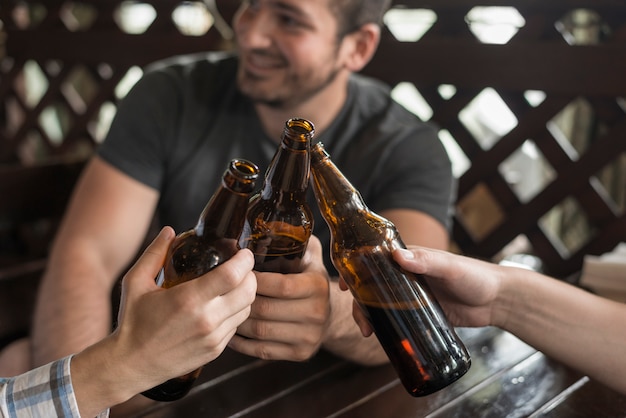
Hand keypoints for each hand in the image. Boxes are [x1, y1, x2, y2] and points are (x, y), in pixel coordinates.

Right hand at [72, 227, 256, 415]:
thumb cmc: (133, 322)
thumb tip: (169, 230)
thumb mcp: (135, 282)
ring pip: (247, 309)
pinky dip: (236, 312)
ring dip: (246, 294)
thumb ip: (154, 254)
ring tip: (234, 285)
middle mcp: (206, 320)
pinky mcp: (215, 351)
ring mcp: (213, 338)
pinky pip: (237, 326)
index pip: (234, 275)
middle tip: (242, 267)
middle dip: (250, 275)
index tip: (243, 253)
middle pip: (249, 291)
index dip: (245, 260)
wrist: (131, 365)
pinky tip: (223, 306)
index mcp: (189, 299)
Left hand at [228, 235, 330, 360]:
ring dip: (236, 321)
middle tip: (222, 293)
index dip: (254, 280)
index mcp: (317, 285)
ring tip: (222, 310)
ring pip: (261, 331)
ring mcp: (310, 337)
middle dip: (240, 301)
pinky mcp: (300, 354)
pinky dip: (241, 342)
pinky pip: (262, 351)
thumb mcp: (308, 252)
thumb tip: (265, 224)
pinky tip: (230, 330)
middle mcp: (317, 313)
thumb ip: (292, 237)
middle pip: (266, 310)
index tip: (237, 273)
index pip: (280, 285)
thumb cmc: (308, 276)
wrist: (329, 314)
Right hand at [341, 246, 501, 336]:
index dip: (357, 271)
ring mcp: (413, 296)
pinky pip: (398, 320)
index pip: (376, 262)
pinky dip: (386, 327)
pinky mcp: (421, 314)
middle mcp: (407, 276)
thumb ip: (427, 261)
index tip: (344, 283)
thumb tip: (399, 256)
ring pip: (383, 305)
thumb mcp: (451, 267)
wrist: (498, 301)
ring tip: (368, 332)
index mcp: (411, 259)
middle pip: (375, 287)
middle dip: (361, 302)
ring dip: (371, 316)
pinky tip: (380, 337)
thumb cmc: (476, 277)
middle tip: (360, 320)